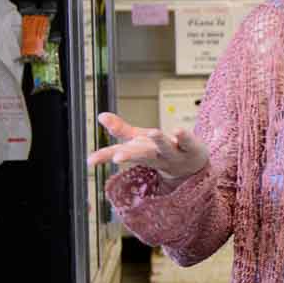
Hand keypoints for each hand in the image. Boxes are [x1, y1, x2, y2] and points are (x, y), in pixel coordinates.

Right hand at [87, 112, 209, 185]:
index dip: (105, 157)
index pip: (120, 154)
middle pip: (142, 155)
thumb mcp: (139, 141)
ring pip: (166, 148)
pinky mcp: (192, 148)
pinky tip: (178, 129)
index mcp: (140, 154)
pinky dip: (183, 136)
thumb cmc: (161, 152)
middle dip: (129, 155)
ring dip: (159, 141)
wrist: (193, 167)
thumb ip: (121, 130)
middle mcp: (156, 156)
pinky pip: (187, 142)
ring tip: (153, 132)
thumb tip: (100, 115)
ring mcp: (175, 153)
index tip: (90, 161)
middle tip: (117, 158)